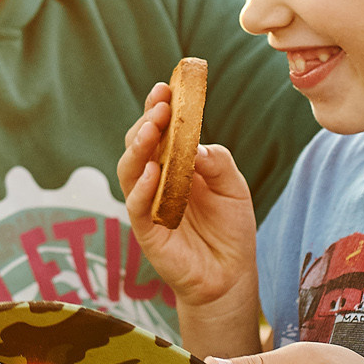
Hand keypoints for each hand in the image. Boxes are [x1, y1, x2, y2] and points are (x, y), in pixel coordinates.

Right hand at [117, 80, 258, 320]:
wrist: (231, 276)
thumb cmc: (230, 229)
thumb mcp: (234, 187)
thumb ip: (218, 163)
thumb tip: (198, 145)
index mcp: (174, 165)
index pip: (158, 131)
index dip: (158, 109)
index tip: (165, 87)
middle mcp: (155, 181)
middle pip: (138, 145)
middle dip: (146, 122)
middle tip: (160, 106)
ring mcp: (147, 205)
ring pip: (129, 171)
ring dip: (139, 148)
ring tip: (153, 129)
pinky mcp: (147, 232)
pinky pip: (136, 207)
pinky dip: (141, 188)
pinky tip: (152, 171)